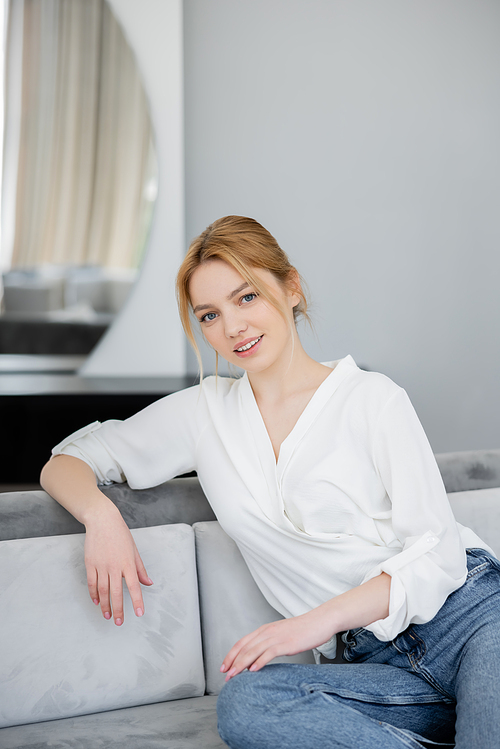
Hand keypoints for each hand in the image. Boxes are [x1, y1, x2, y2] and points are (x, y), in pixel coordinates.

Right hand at [84, 505, 152, 625]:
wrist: (102, 521)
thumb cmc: (120, 534)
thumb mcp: (134, 550)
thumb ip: (140, 569)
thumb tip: (148, 583)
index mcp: (128, 563)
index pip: (134, 586)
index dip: (137, 601)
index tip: (139, 613)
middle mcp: (114, 566)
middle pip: (116, 593)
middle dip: (118, 609)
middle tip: (119, 622)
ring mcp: (101, 565)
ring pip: (103, 590)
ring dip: (104, 605)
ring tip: (107, 616)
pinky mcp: (90, 563)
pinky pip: (91, 583)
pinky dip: (94, 594)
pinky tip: (96, 602)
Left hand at [220, 607, 336, 680]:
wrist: (319, 621)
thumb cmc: (302, 630)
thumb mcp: (281, 636)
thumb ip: (269, 644)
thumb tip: (258, 659)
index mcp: (265, 630)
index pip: (242, 642)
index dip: (231, 654)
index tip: (224, 666)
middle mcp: (267, 632)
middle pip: (244, 647)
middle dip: (232, 661)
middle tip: (225, 675)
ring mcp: (276, 637)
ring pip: (253, 651)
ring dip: (241, 664)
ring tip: (234, 676)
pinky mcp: (286, 643)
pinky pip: (269, 653)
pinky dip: (259, 662)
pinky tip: (253, 670)